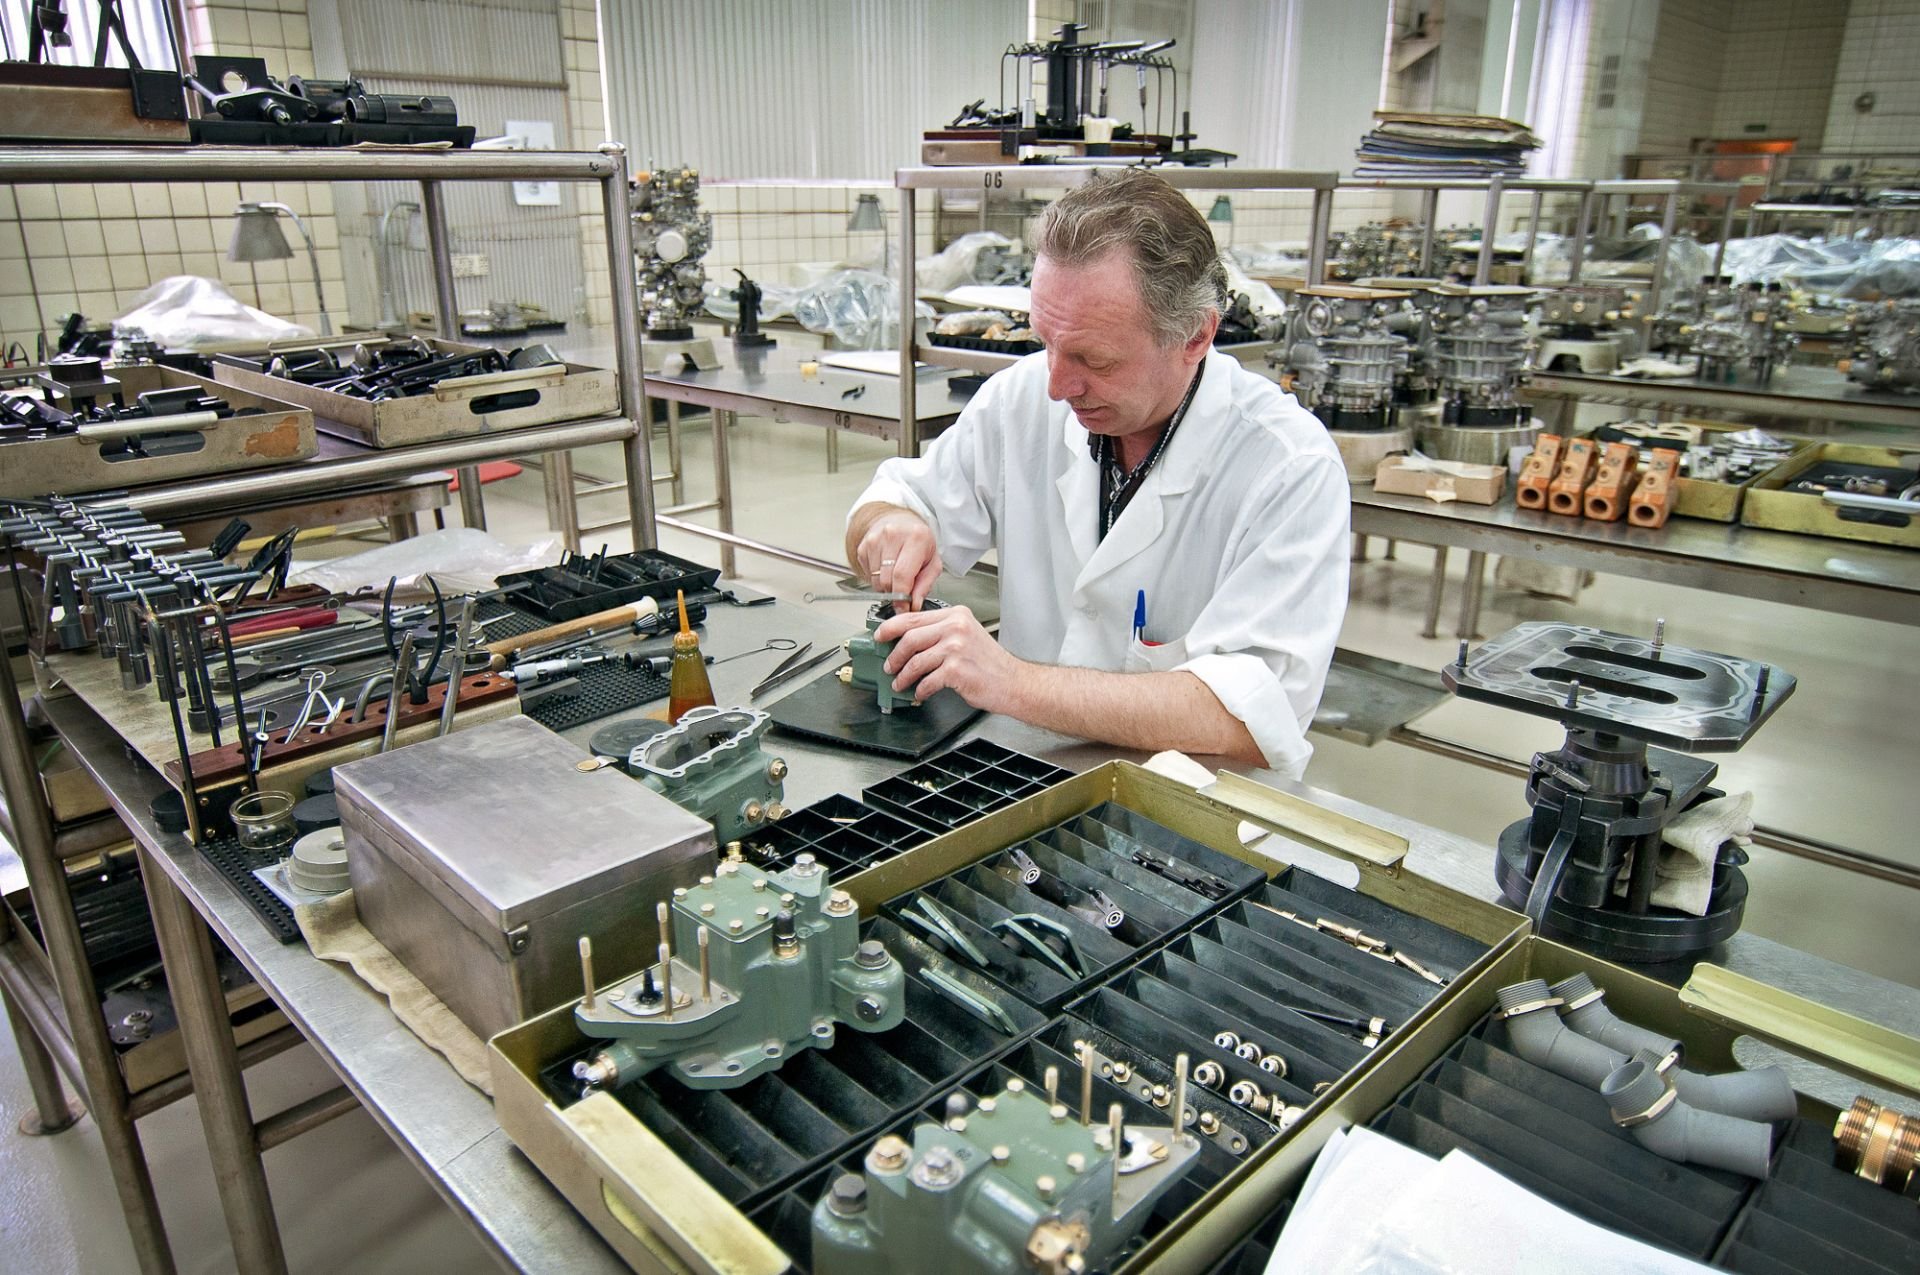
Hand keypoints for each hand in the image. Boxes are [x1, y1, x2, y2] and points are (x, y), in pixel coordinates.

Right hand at [854, 508, 941, 609]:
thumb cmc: (919, 543)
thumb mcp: (933, 563)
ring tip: (896, 574)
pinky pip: (867, 574)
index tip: (903, 608)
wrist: (901, 523)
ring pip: (876, 580)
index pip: (902, 576)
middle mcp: (892, 535)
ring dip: (886, 586)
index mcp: (915, 538)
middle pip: (887, 580)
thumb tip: (914, 604)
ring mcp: (874, 540)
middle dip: (895, 592)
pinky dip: (877, 578)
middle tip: (904, 590)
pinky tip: (886, 568)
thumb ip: (925, 585)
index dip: (901, 598)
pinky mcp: (863, 546)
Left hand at [876, 605, 1019, 710]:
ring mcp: (956, 648)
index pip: (914, 617)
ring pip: (915, 661)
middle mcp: (956, 627)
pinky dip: (920, 690)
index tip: (881, 635)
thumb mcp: (967, 636)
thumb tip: (910, 641)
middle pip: (910, 637)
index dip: (891, 627)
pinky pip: (927, 681)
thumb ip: (941, 633)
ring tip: (901, 683)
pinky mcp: (956, 670)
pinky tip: (920, 693)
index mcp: (957, 615)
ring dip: (904, 676)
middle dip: (894, 655)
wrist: (1013, 682)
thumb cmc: (991, 663)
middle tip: (889, 666)